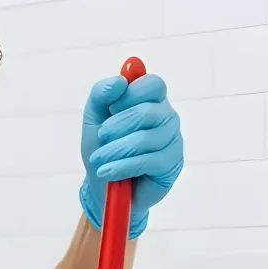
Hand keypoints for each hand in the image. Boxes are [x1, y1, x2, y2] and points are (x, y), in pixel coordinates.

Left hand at [78, 73, 182, 238]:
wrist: (102, 186)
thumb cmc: (102, 148)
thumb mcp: (94, 117)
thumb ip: (102, 94)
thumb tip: (120, 81)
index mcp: (151, 100)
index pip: (153, 84)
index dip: (131, 94)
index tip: (111, 108)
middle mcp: (167, 117)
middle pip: (148, 111)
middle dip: (118, 125)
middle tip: (101, 136)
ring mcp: (173, 141)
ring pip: (146, 138)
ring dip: (116, 149)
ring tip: (99, 160)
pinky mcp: (172, 165)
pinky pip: (149, 161)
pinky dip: (123, 166)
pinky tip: (108, 172)